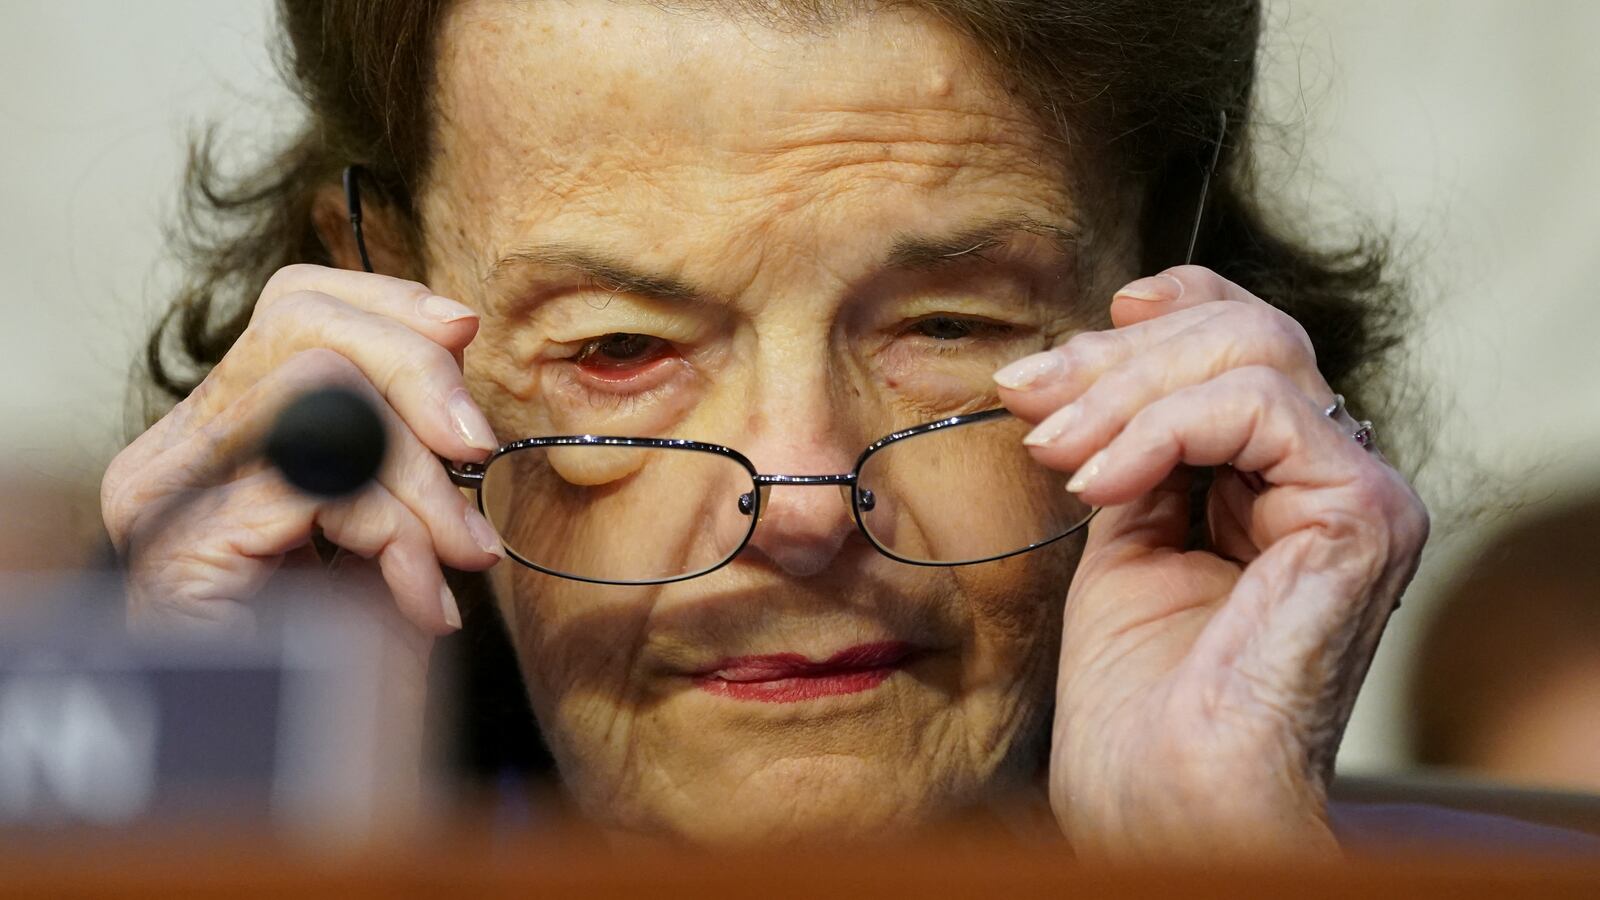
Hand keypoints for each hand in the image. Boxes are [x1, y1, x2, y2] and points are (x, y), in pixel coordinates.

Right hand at [102, 263, 504, 637]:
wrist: (286, 769)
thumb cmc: (340, 653)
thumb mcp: (386, 522)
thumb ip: (404, 440)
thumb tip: (455, 351)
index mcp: (223, 433)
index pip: (295, 303)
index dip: (387, 304)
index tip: (464, 333)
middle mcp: (180, 449)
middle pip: (305, 326)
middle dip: (417, 381)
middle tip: (477, 454)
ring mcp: (170, 494)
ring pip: (323, 396)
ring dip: (416, 481)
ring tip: (455, 558)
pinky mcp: (186, 543)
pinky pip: (323, 487)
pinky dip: (395, 538)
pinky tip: (419, 601)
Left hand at [995, 266, 1428, 860]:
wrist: (1166, 801)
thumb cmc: (1139, 704)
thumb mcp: (1122, 540)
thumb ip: (1131, 451)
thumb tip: (1078, 367)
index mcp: (1283, 484)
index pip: (1249, 344)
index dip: (1173, 309)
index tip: (1087, 326)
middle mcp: (1332, 480)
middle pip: (1248, 336)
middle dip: (1118, 355)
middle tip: (1030, 395)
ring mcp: (1359, 494)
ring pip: (1255, 356)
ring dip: (1126, 390)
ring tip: (1053, 450)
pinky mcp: (1364, 515)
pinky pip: (1259, 410)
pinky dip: (1161, 428)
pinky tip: (1101, 483)